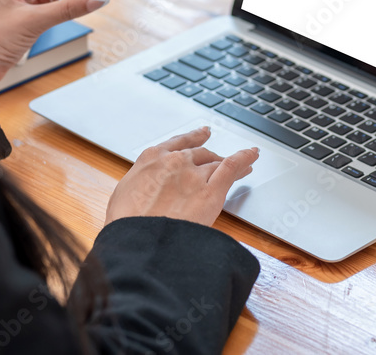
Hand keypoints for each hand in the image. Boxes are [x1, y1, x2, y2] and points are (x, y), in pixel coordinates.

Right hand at [105, 128, 258, 227]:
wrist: (138, 240)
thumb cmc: (126, 223)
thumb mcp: (123, 195)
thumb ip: (141, 185)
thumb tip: (146, 190)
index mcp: (151, 159)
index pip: (178, 143)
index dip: (193, 138)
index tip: (202, 134)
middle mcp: (175, 161)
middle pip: (200, 154)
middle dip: (213, 156)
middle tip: (221, 157)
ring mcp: (194, 175)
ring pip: (218, 162)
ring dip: (233, 161)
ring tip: (245, 161)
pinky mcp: (211, 191)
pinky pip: (231, 169)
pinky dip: (244, 159)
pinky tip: (252, 157)